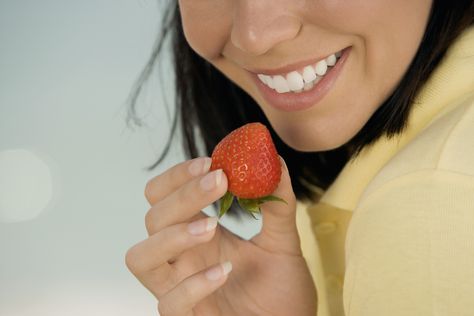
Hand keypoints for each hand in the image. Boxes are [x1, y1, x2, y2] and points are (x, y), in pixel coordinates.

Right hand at [125, 156, 316, 315]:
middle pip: (153, 218)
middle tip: (219, 181)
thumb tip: (276, 162)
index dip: (178, 176)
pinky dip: (192, 284)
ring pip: (141, 258)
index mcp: (197, 233)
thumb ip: (278, 206)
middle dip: (182, 195)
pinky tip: (225, 271)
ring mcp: (180, 289)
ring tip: (212, 226)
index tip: (211, 162)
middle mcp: (182, 258)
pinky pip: (169, 303)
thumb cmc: (281, 291)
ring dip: (172, 236)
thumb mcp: (282, 242)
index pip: (164, 196)